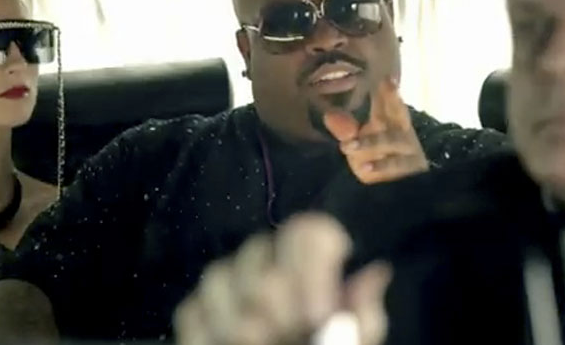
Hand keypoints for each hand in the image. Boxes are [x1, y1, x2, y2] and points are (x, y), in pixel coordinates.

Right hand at [174, 214, 390, 344]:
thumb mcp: (355, 340)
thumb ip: (363, 315)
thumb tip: (374, 273)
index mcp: (312, 261)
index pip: (306, 230)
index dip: (310, 266)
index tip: (319, 313)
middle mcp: (267, 260)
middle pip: (258, 251)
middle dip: (277, 302)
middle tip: (294, 332)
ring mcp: (226, 284)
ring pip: (218, 275)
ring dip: (241, 319)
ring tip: (262, 343)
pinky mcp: (195, 312)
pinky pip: (190, 308)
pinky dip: (209, 333)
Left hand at [324, 78, 428, 183]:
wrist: (399, 193)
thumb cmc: (378, 161)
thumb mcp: (360, 143)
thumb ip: (346, 130)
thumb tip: (328, 114)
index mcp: (393, 123)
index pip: (390, 104)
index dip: (389, 92)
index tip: (386, 78)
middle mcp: (404, 134)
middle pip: (399, 114)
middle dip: (392, 101)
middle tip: (387, 87)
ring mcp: (410, 153)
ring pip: (392, 142)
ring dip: (371, 142)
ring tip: (348, 147)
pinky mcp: (412, 172)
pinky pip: (396, 167)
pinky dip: (380, 168)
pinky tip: (365, 169)